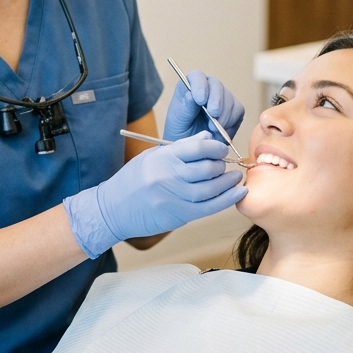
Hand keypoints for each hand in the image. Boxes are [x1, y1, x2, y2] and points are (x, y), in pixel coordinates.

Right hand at [64, 134, 246, 258]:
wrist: (113, 209)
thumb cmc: (132, 180)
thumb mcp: (152, 157)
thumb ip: (181, 148)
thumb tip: (207, 137)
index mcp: (162, 158)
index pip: (198, 147)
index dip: (216, 147)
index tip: (221, 149)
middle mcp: (168, 176)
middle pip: (207, 169)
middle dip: (222, 165)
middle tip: (227, 164)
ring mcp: (174, 197)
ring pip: (211, 188)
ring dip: (228, 182)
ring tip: (235, 177)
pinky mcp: (179, 215)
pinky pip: (209, 207)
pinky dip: (228, 199)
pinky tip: (239, 193)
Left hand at [163, 70, 244, 144]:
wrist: (192, 149)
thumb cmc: (181, 132)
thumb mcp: (178, 122)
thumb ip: (185, 108)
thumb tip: (192, 95)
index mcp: (190, 86)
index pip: (197, 76)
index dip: (200, 85)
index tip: (200, 100)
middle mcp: (208, 88)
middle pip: (217, 85)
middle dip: (216, 101)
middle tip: (213, 115)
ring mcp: (222, 98)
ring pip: (229, 99)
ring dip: (223, 115)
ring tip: (211, 129)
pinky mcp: (234, 109)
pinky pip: (238, 110)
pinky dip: (230, 122)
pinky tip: (220, 131)